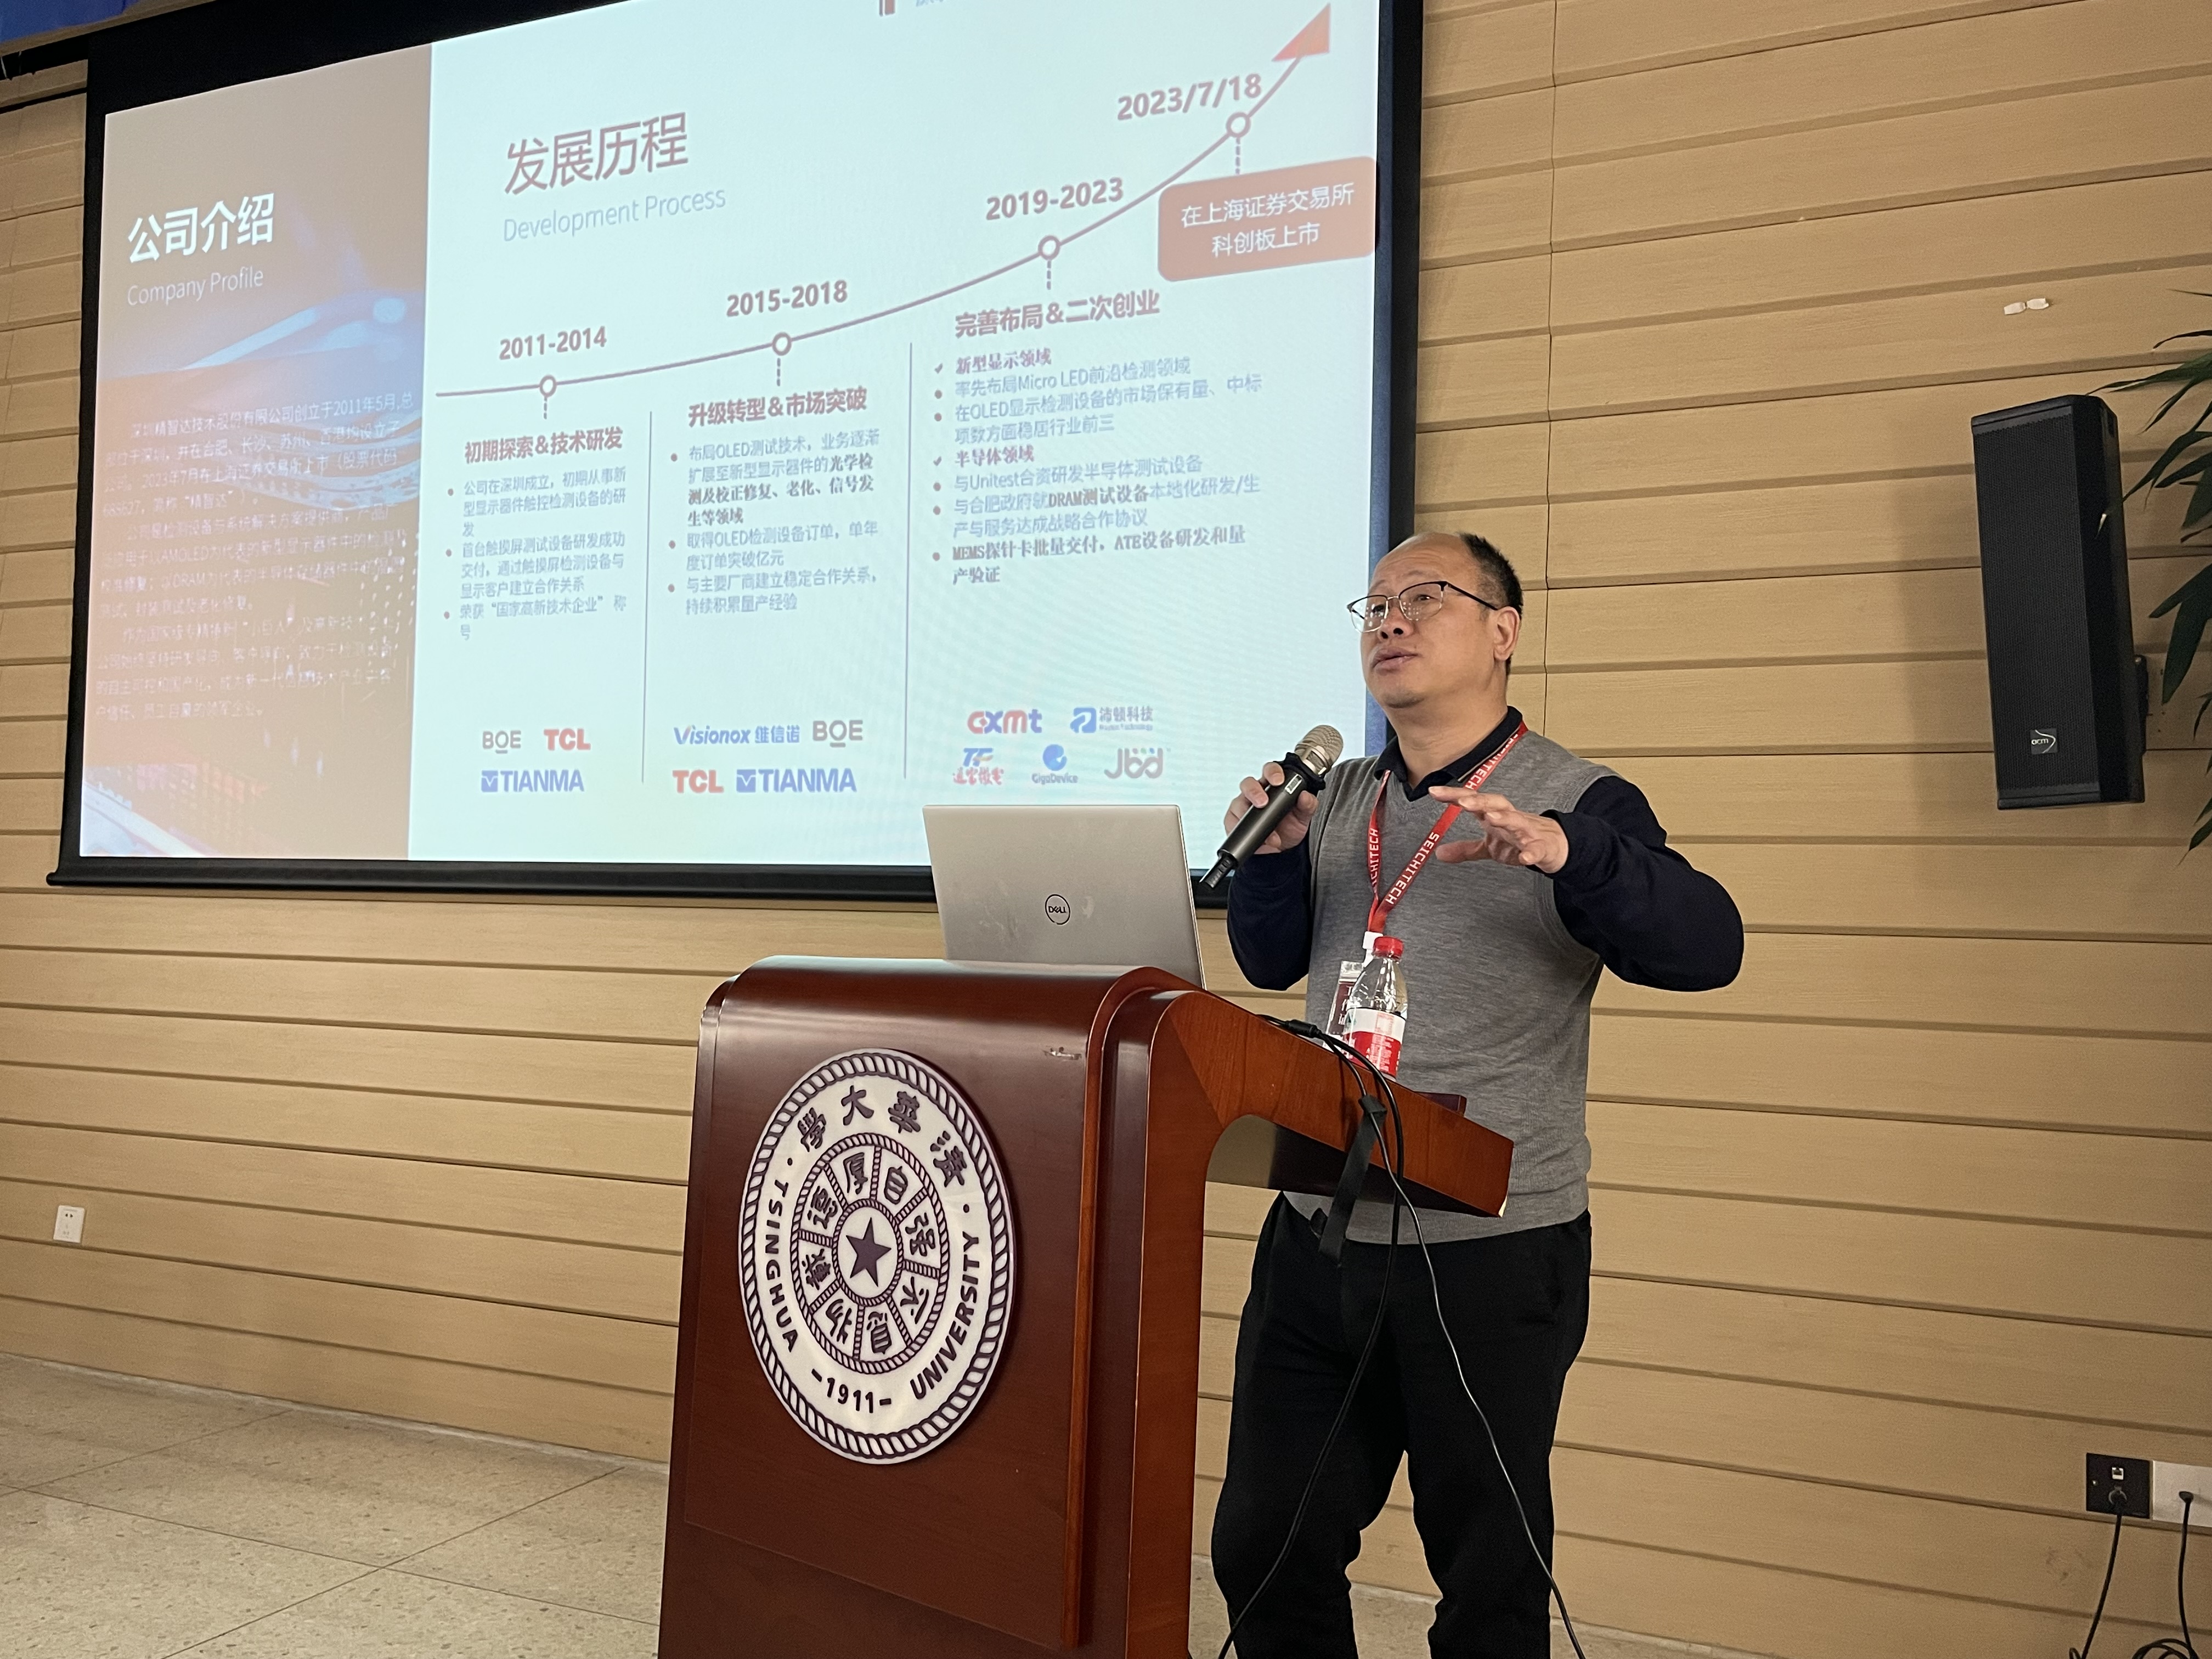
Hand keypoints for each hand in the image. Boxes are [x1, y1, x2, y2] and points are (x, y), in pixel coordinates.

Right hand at [1223, 760, 1318, 853]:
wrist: (1280, 850)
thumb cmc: (1289, 828)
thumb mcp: (1302, 818)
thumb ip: (1307, 805)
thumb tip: (1305, 796)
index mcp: (1273, 787)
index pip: (1270, 771)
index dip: (1273, 772)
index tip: (1278, 780)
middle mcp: (1256, 793)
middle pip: (1249, 783)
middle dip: (1255, 791)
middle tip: (1263, 802)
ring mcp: (1243, 806)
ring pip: (1239, 803)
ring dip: (1249, 813)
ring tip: (1265, 826)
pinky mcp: (1234, 820)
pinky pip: (1234, 821)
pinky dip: (1245, 829)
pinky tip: (1259, 838)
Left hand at [1427, 787, 1568, 873]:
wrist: (1554, 845)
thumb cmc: (1520, 839)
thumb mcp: (1489, 845)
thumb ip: (1465, 848)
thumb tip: (1439, 853)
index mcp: (1495, 814)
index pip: (1473, 800)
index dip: (1454, 795)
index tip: (1434, 791)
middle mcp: (1510, 818)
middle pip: (1495, 804)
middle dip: (1479, 802)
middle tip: (1462, 802)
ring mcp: (1527, 832)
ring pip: (1516, 821)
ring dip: (1504, 818)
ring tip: (1491, 818)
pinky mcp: (1541, 848)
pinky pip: (1536, 849)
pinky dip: (1531, 852)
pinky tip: (1525, 857)